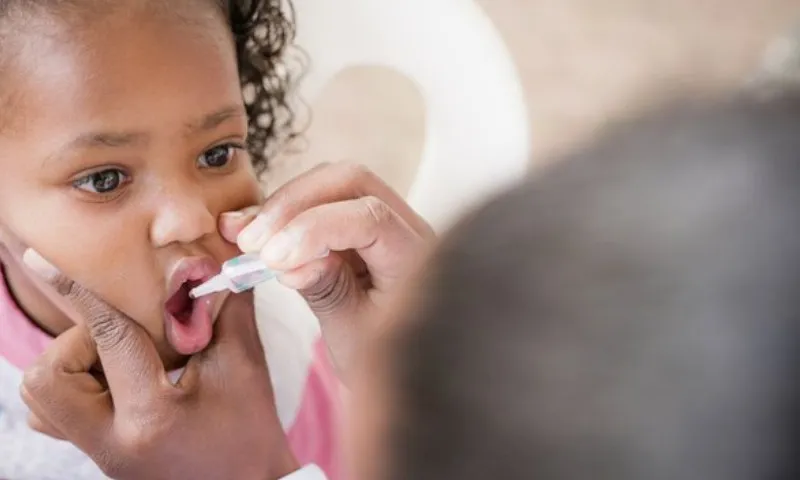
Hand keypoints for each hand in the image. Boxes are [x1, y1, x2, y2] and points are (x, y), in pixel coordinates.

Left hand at [19, 251, 298, 479]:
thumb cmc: (252, 430)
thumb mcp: (245, 364)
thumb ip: (226, 307)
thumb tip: (212, 263)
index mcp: (151, 414)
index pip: (108, 337)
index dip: (79, 293)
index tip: (45, 261)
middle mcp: (112, 440)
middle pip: (48, 377)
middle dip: (75, 344)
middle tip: (125, 339)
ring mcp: (100, 454)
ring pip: (44, 399)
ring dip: (72, 366)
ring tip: (121, 360)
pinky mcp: (99, 457)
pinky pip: (58, 418)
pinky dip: (76, 388)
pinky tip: (117, 380)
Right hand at [220, 163, 433, 377]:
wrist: (406, 368)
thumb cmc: (384, 360)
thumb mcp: (353, 336)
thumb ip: (327, 292)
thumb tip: (288, 262)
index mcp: (416, 258)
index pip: (370, 217)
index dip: (315, 229)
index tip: (272, 258)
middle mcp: (407, 227)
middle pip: (351, 182)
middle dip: (295, 204)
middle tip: (252, 241)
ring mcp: (385, 219)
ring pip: (333, 183)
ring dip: (285, 205)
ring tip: (244, 238)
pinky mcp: (360, 223)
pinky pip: (321, 201)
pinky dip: (284, 213)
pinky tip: (248, 229)